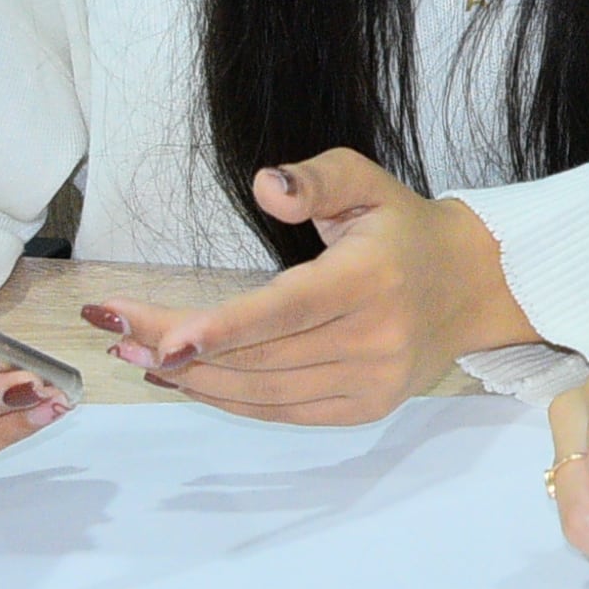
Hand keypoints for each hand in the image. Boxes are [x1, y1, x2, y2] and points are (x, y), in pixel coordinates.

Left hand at [79, 151, 541, 425]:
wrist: (472, 286)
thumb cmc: (404, 229)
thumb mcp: (366, 181)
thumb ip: (316, 177)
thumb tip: (266, 187)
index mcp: (372, 279)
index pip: (289, 309)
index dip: (225, 328)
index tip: (166, 339)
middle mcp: (375, 338)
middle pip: (261, 355)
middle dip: (179, 346)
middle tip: (116, 329)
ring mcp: (371, 381)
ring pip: (264, 391)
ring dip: (193, 377)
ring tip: (136, 354)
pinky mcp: (364, 407)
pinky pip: (282, 410)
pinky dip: (229, 397)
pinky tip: (188, 379)